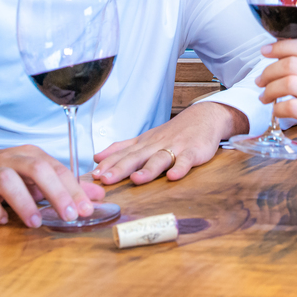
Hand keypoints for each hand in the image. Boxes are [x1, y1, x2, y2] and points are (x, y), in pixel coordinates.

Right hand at [0, 145, 105, 227]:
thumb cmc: (10, 175)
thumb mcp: (39, 180)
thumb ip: (67, 187)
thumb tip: (97, 195)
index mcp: (31, 155)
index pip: (57, 169)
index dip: (74, 190)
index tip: (86, 209)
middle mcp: (12, 159)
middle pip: (37, 169)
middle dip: (56, 193)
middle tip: (69, 215)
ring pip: (7, 180)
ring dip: (23, 202)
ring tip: (35, 221)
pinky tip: (3, 219)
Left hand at [93, 101, 245, 184]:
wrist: (204, 117)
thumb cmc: (173, 132)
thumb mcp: (145, 139)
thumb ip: (122, 148)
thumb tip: (96, 157)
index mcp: (144, 144)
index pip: (122, 154)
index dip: (107, 164)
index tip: (93, 175)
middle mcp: (156, 146)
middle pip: (136, 157)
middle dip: (120, 168)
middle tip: (105, 179)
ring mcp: (175, 148)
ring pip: (159, 159)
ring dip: (148, 170)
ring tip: (136, 180)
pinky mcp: (193, 152)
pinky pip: (186, 160)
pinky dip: (180, 168)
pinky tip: (174, 177)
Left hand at [255, 39, 296, 162]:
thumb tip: (283, 59)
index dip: (281, 46)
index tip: (265, 51)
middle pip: (292, 63)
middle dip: (269, 71)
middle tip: (260, 81)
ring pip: (289, 83)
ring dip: (270, 89)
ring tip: (265, 97)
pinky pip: (291, 107)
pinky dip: (278, 108)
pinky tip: (277, 110)